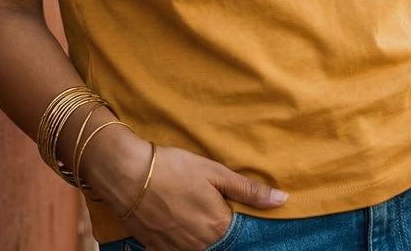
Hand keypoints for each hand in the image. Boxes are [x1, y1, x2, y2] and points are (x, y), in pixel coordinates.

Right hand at [100, 140, 286, 250]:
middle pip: (221, 243)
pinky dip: (184, 241)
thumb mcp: (215, 172)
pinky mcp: (159, 250)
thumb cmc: (173, 168)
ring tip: (192, 211)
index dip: (243, 223)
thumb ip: (249, 190)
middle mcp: (201, 247)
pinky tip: (178, 221)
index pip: (243, 235)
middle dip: (221, 229)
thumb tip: (283, 200)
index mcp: (218, 227)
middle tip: (206, 206)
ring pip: (201, 248)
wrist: (127, 175)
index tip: (240, 213)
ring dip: (203, 235)